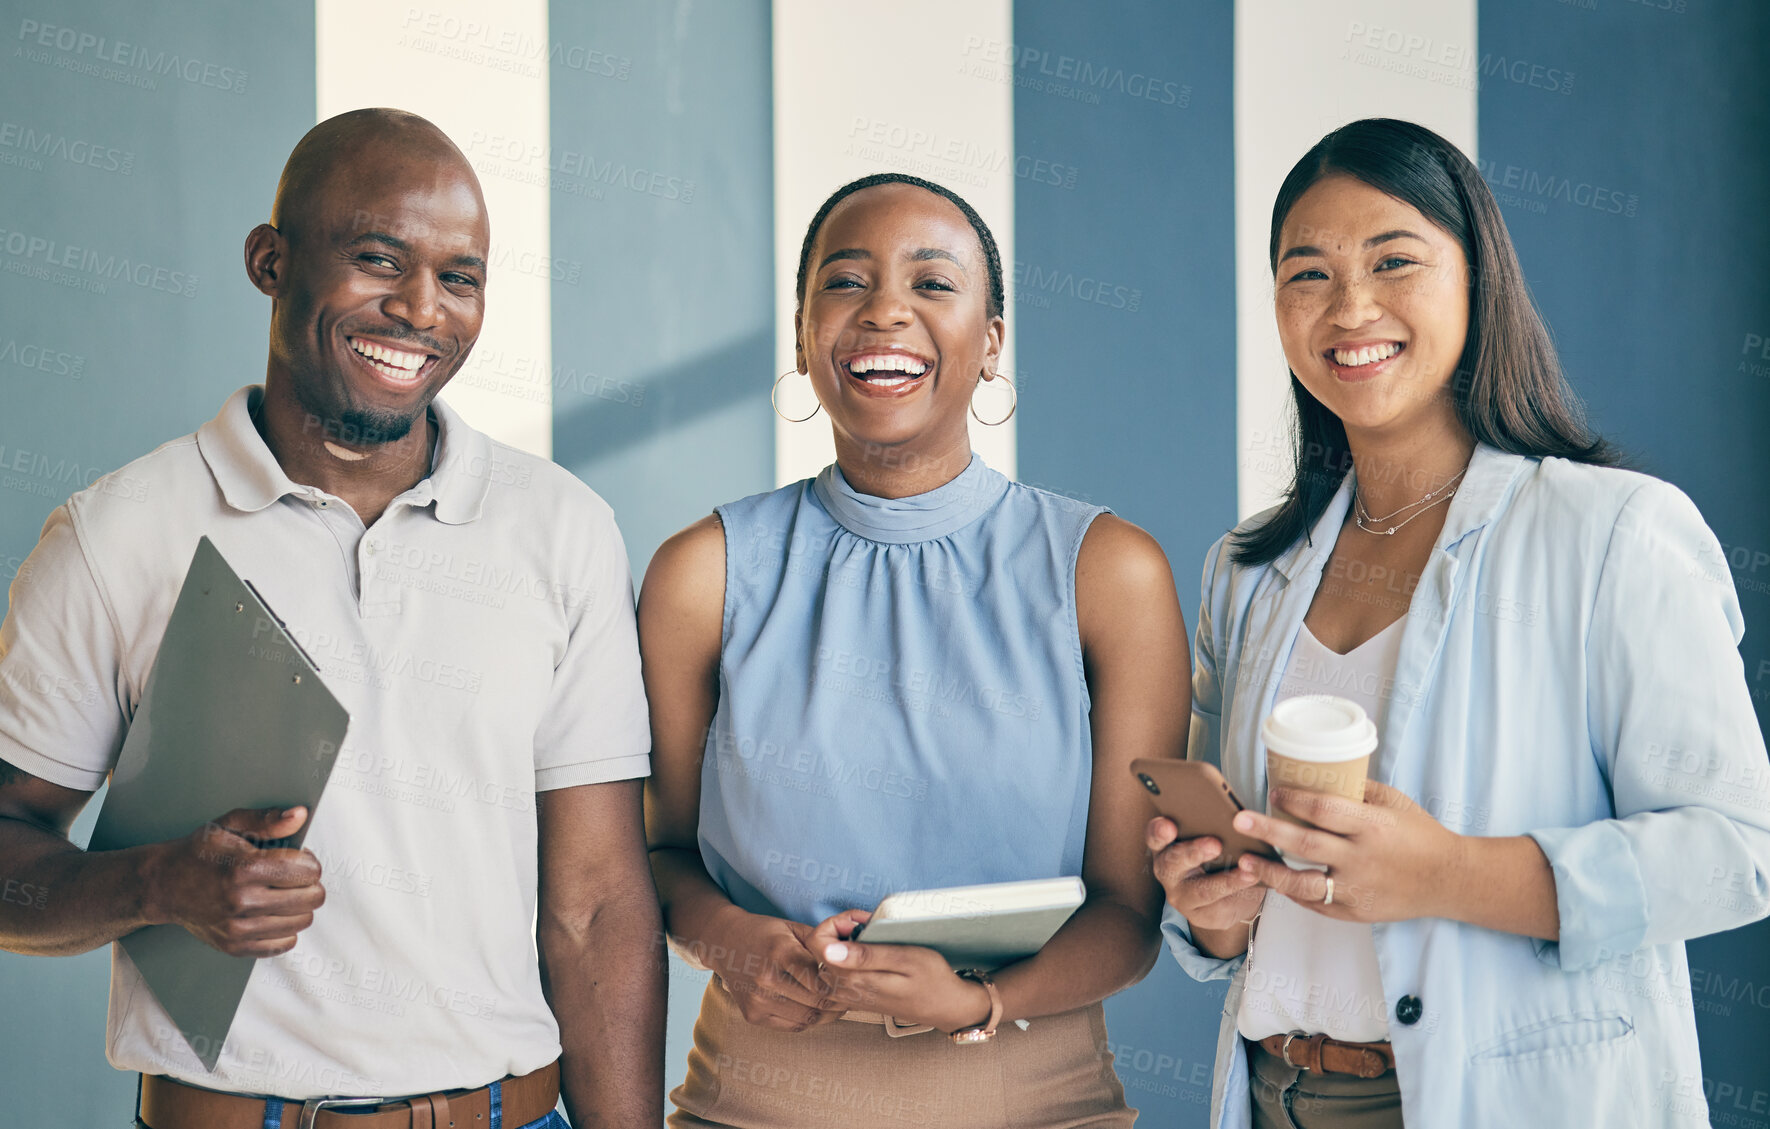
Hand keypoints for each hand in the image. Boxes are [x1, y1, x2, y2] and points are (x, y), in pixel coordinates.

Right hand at [141, 806, 324, 957]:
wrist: (164, 885)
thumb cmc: (199, 853)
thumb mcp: (230, 825)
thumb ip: (268, 819)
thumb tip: (299, 815)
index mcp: (244, 868)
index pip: (309, 870)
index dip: (308, 860)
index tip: (295, 858)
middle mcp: (242, 901)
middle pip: (312, 897)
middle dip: (308, 883)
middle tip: (290, 876)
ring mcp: (238, 928)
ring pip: (303, 920)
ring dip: (299, 905)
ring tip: (279, 892)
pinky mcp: (236, 946)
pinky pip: (285, 942)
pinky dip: (285, 927)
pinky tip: (270, 912)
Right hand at [701, 908, 846, 1031]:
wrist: (724, 943)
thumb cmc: (766, 933)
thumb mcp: (794, 928)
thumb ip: (822, 944)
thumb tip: (851, 960)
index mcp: (781, 953)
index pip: (823, 980)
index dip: (844, 985)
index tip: (855, 982)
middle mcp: (767, 979)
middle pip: (818, 1002)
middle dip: (840, 1001)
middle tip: (853, 996)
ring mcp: (758, 1001)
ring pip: (808, 1018)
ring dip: (827, 1014)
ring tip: (837, 1003)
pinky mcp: (752, 1016)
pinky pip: (792, 1026)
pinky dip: (808, 1020)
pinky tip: (815, 1008)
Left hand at [810, 910, 993, 1032]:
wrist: (945, 1006)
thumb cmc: (931, 979)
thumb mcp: (904, 958)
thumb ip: (865, 955)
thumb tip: (829, 951)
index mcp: (852, 979)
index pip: (818, 943)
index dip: (835, 923)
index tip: (861, 921)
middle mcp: (844, 990)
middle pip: (819, 949)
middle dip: (839, 929)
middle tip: (868, 925)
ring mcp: (848, 995)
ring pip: (825, 960)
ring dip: (843, 941)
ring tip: (869, 936)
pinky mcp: (855, 996)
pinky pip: (836, 970)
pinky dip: (847, 954)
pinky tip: (869, 951)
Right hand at [1146, 816, 1265, 933]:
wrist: (1231, 894)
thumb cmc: (1218, 857)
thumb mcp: (1212, 839)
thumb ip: (1213, 828)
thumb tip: (1236, 816)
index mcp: (1165, 846)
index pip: (1155, 837)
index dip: (1159, 831)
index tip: (1169, 827)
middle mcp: (1168, 871)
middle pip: (1173, 862)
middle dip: (1194, 852)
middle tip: (1215, 845)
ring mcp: (1181, 896)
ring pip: (1201, 890)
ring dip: (1226, 880)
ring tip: (1248, 872)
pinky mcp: (1199, 915)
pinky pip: (1219, 905)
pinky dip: (1239, 893)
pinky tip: (1254, 882)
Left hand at [1231, 780, 1465, 922]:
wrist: (1449, 880)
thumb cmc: (1420, 834)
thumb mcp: (1394, 802)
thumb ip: (1357, 790)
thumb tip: (1316, 774)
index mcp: (1372, 827)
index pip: (1324, 811)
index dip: (1295, 800)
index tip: (1273, 791)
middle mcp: (1362, 860)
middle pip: (1306, 845)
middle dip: (1269, 830)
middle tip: (1239, 819)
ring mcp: (1358, 890)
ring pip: (1304, 884)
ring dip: (1270, 873)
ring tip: (1245, 862)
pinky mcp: (1356, 912)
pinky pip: (1317, 904)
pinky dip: (1293, 893)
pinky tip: (1273, 881)